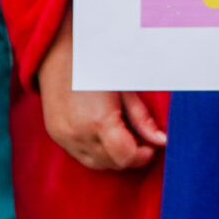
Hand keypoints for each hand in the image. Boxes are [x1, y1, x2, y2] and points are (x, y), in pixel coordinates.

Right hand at [34, 24, 166, 169]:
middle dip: (129, 157)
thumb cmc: (97, 66)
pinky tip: (102, 135)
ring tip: (120, 136)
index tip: (150, 147)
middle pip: (113, 164)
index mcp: (99, 121)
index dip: (142, 156)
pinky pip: (80, 156)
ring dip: (112, 157)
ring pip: (96, 164)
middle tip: (138, 140)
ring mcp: (65, 137)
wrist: (58, 53)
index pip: (126, 158)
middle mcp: (80, 134)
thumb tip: (161, 141)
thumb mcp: (125, 90)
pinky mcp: (56, 135)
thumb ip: (142, 119)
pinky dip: (95, 152)